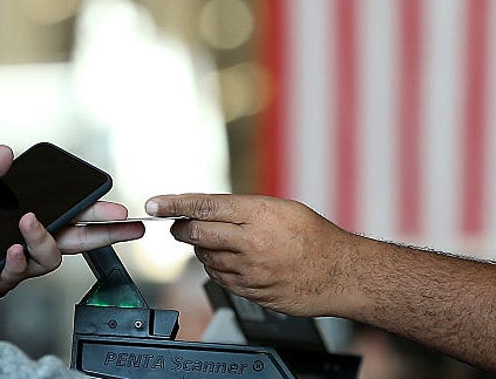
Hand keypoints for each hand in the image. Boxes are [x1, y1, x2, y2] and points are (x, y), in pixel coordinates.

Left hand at [0, 145, 145, 294]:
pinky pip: (16, 275)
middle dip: (108, 234)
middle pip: (81, 240)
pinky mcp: (2, 277)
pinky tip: (11, 249)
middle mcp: (39, 239)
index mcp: (43, 215)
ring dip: (43, 240)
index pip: (80, 215)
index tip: (120, 212)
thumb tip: (4, 153)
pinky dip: (16, 262)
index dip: (103, 215)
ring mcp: (23, 260)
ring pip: (48, 258)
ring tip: (28, 223)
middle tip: (126, 226)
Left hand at [145, 193, 359, 316]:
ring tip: (222, 243)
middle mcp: (251, 242)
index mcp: (259, 214)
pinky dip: (218, 267)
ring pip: (205, 258)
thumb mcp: (283, 209)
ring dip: (203, 249)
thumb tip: (211, 210)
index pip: (205, 205)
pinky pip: (220, 278)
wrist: (340, 273)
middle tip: (178, 225)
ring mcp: (249, 270)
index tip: (155, 203)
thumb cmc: (316, 238)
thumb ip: (246, 209)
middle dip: (181, 228)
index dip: (175, 203)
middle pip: (197, 233)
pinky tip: (231, 261)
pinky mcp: (250, 291)